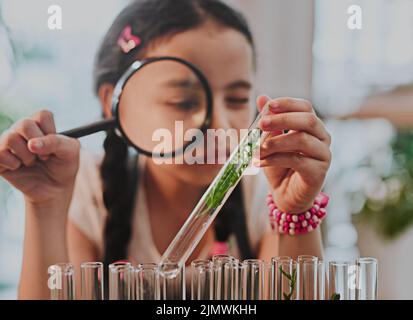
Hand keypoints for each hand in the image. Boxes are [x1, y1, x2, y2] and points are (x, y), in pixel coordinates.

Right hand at [0, 110, 79, 206]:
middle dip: (38, 145)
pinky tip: (19, 167)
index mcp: (40, 123)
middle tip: (44, 157)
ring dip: (26, 156)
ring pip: (10, 138)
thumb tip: (32, 144)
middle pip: (24, 124)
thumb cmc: (63, 166)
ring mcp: (8, 142)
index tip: (55, 147)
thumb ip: (57, 142)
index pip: (43, 115)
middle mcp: (22, 129)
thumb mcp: (71, 152)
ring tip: (32, 163)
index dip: (51, 133)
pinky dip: (13, 164)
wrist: (53, 189)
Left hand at [255, 96, 331, 213]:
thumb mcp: (270, 141)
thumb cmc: (279, 166)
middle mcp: (322, 138)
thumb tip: (262, 97)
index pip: (305, 107)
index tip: (269, 105)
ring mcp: (323, 155)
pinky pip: (296, 160)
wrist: (285, 195)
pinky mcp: (318, 172)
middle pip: (307, 120)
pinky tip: (259, 162)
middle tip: (260, 124)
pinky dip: (274, 159)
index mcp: (312, 127)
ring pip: (301, 139)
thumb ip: (269, 122)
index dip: (288, 104)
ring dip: (274, 142)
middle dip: (281, 119)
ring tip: (256, 149)